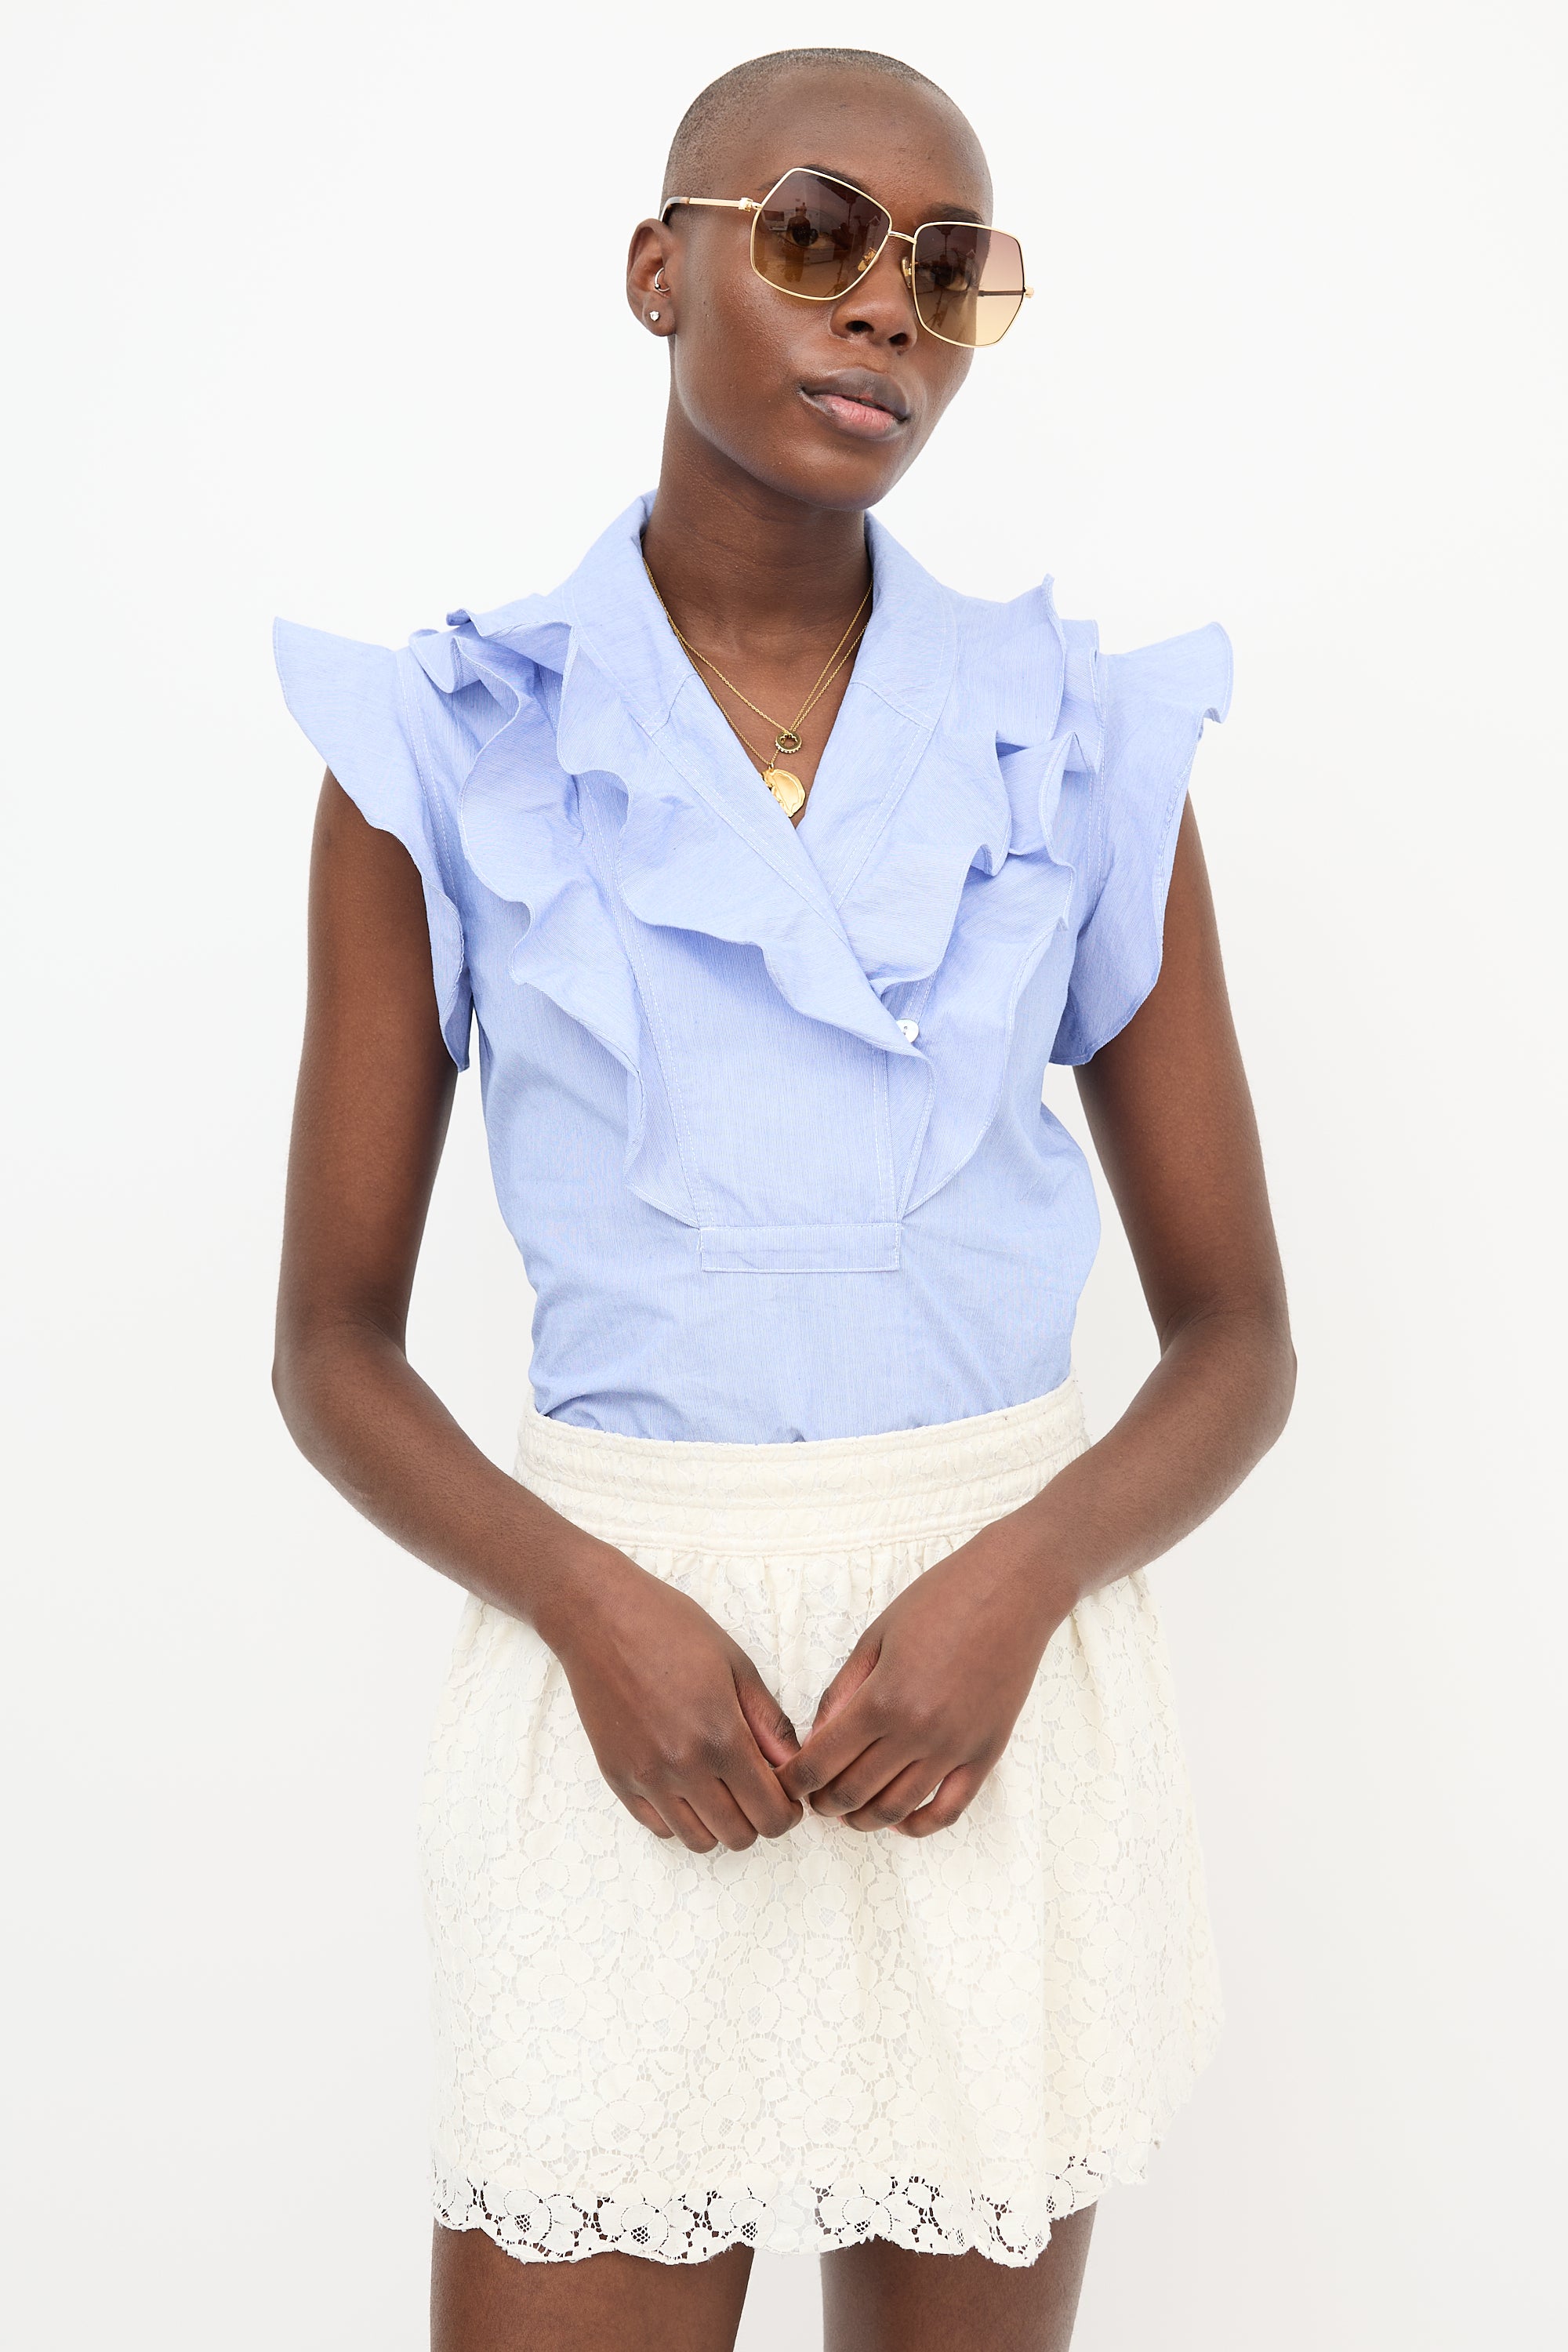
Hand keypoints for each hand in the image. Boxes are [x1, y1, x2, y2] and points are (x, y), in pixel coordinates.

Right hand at [547, 1542, 803, 1852]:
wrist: (598, 1616)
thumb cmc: (672, 1629)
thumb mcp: (736, 1665)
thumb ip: (769, 1723)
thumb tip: (794, 1766)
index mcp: (721, 1736)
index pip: (771, 1814)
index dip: (788, 1811)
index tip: (786, 1794)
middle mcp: (683, 1766)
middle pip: (738, 1836)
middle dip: (758, 1819)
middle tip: (757, 1789)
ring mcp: (645, 1777)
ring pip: (698, 1841)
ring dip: (719, 1824)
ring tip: (721, 1787)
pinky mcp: (616, 1778)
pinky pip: (659, 1827)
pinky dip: (680, 1818)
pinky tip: (686, 1785)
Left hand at [775, 1515, 1075, 1835]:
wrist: (1013, 1590)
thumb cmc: (941, 1600)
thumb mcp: (876, 1636)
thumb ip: (842, 1691)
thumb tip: (817, 1738)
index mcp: (882, 1699)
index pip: (822, 1763)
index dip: (797, 1782)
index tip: (788, 1784)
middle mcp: (917, 1732)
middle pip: (854, 1793)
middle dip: (824, 1803)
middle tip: (815, 1798)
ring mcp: (955, 1747)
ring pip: (896, 1808)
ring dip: (864, 1819)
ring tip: (849, 1811)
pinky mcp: (986, 1753)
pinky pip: (949, 1809)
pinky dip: (919, 1824)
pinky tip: (899, 1819)